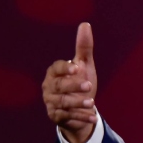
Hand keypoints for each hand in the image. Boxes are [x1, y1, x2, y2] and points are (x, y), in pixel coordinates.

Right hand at [42, 23, 97, 142]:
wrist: (80, 107)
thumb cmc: (80, 81)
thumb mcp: (84, 65)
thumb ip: (84, 47)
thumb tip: (85, 24)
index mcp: (54, 73)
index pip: (56, 68)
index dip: (64, 68)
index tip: (76, 67)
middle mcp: (49, 88)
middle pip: (59, 86)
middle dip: (73, 86)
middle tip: (89, 86)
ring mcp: (51, 103)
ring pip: (63, 103)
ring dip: (78, 104)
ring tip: (92, 103)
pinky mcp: (56, 117)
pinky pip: (68, 117)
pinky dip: (81, 117)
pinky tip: (93, 116)